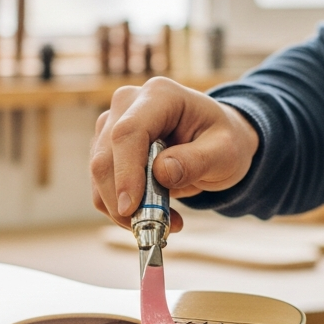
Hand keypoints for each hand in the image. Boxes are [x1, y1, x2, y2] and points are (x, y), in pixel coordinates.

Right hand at [90, 77, 259, 229]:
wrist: (215, 141)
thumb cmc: (223, 141)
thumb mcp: (225, 152)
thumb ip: (196, 161)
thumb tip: (161, 173)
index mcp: (159, 95)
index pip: (128, 132)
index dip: (125, 172)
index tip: (131, 208)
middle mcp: (128, 104)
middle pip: (105, 156)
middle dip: (122, 199)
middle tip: (153, 228)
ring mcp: (112, 125)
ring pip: (98, 175)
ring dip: (122, 209)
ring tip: (165, 223)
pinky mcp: (106, 148)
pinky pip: (102, 185)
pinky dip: (122, 209)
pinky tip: (154, 215)